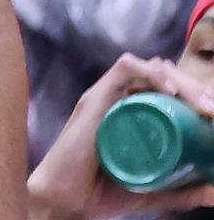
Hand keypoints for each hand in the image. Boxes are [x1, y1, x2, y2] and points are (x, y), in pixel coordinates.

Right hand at [28, 53, 213, 219]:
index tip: (212, 114)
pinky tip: (169, 90)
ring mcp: (106, 96)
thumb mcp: (153, 190)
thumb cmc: (102, 192)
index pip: (165, 87)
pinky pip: (124, 69)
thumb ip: (182, 192)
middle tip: (211, 110)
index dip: (192, 93)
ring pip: (148, 67)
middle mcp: (118, 99)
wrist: (68, 200)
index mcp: (130, 112)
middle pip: (161, 74)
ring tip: (201, 103)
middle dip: (193, 86)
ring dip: (180, 80)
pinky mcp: (96, 98)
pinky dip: (150, 72)